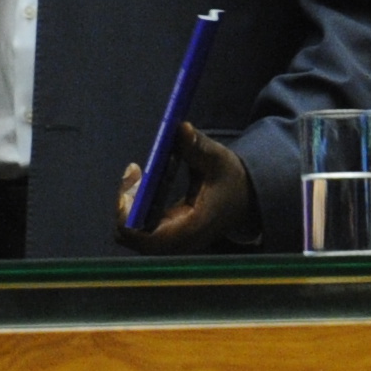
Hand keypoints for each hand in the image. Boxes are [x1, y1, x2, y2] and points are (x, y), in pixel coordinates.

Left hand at [114, 130, 252, 250]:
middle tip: (134, 171)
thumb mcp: (218, 159)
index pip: (144, 236)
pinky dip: (134, 205)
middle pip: (130, 236)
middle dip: (125, 202)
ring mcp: (170, 242)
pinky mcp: (165, 235)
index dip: (128, 211)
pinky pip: (137, 227)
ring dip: (129, 202)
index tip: (135, 176)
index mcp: (191, 228)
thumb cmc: (230, 179)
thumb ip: (198, 146)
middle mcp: (177, 242)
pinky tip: (146, 182)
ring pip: (130, 232)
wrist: (245, 198)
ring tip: (140, 174)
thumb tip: (181, 128)